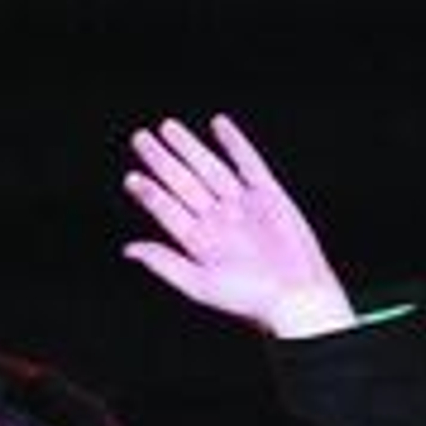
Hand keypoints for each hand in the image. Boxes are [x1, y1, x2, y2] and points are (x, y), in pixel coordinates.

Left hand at [122, 115, 355, 337]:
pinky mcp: (269, 196)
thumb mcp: (200, 286)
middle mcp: (218, 220)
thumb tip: (128, 249)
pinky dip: (235, 144)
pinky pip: (248, 163)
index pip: (167, 210)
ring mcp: (243, 206)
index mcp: (199, 241)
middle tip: (140, 138)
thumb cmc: (251, 299)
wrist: (297, 296)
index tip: (132, 178)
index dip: (150, 193)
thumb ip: (164, 263)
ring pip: (210, 169)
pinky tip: (219, 125)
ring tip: (168, 128)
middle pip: (183, 183)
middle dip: (162, 161)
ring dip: (190, 148)